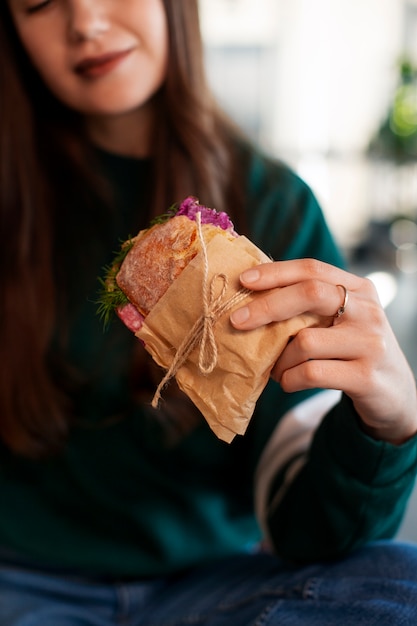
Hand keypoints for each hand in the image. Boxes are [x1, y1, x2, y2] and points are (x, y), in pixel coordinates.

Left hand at [230, 259, 416, 444]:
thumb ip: (310, 305)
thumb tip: (252, 295)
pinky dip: (289, 379)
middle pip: (309, 294)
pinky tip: (288, 382)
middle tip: (237, 321)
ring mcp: (369, 343)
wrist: (394, 393)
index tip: (243, 280)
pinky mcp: (365, 377)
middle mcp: (367, 311)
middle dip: (267, 306)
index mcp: (359, 289)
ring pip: (305, 341)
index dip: (275, 272)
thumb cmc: (353, 350)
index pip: (312, 269)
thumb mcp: (341, 319)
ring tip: (276, 368)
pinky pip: (311, 373)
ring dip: (278, 358)